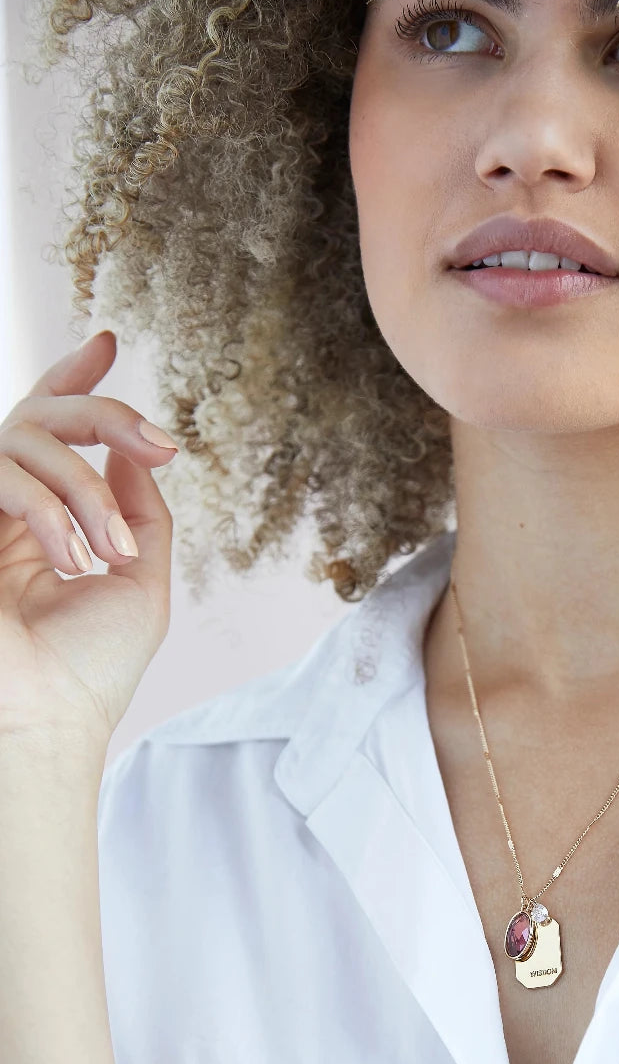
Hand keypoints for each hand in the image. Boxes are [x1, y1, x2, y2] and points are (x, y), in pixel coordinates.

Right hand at [0, 330, 176, 749]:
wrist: (44, 723)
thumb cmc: (92, 665)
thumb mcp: (140, 579)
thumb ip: (139, 510)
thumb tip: (139, 450)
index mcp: (47, 518)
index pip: (51, 432)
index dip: (73, 380)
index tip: (108, 340)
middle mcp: (4, 509)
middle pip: (37, 413)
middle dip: (101, 412)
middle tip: (158, 442)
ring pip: (23, 439)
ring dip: (83, 492)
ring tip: (104, 556)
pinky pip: (2, 476)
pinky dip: (49, 509)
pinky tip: (70, 561)